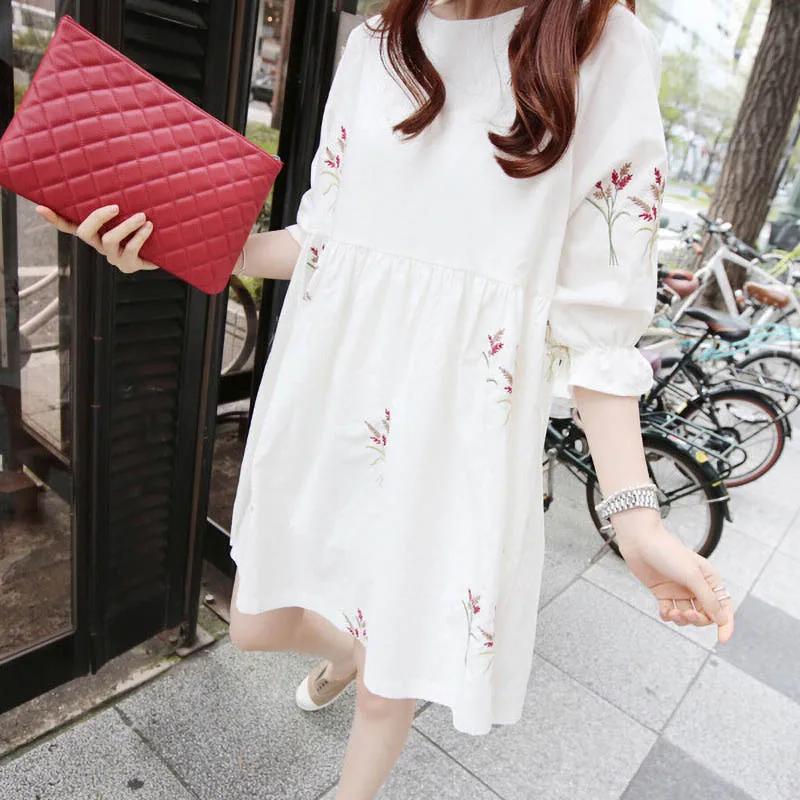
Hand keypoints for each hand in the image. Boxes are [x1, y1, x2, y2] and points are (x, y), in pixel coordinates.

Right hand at [36, 204, 158, 273]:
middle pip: (84, 233)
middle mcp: (99, 244)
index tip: (40, 207)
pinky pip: (130, 250)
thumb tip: (120, 170)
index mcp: (95, 232)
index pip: (68, 226)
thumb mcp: (130, 212)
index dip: (54, 219)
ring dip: (126, 226)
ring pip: (109, 241)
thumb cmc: (142, 226)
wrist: (163, 251)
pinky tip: (149, 227)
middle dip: (98, 218)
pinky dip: (140, 236)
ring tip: (142, 216)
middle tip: (115, 207)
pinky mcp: (128, 265)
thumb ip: (121, 199)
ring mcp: (112, 256)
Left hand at [616, 519, 734, 643]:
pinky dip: (668, 615)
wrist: (640, 542)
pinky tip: (665, 611)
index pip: (723, 606)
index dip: (725, 623)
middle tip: (688, 614)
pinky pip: (669, 611)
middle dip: (698, 619)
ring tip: (673, 613)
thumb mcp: (691, 576)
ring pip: (686, 615)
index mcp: (708, 579)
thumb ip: (708, 598)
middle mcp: (695, 586)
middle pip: (704, 614)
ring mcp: (678, 590)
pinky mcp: (662, 592)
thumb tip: (722, 620)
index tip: (723, 639)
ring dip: (682, 619)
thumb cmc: (667, 552)